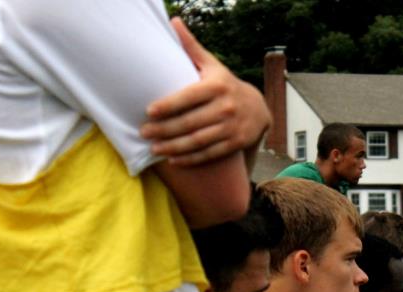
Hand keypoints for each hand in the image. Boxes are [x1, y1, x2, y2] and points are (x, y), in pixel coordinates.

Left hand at [141, 18, 270, 164]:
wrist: (258, 109)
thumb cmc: (225, 85)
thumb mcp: (212, 66)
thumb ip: (191, 48)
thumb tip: (173, 21)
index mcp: (217, 86)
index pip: (188, 97)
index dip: (168, 105)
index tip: (149, 111)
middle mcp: (226, 107)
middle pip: (190, 122)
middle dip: (165, 129)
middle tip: (144, 132)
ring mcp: (231, 127)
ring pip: (198, 140)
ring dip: (174, 146)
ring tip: (154, 147)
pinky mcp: (235, 143)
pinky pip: (209, 153)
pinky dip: (190, 158)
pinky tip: (173, 159)